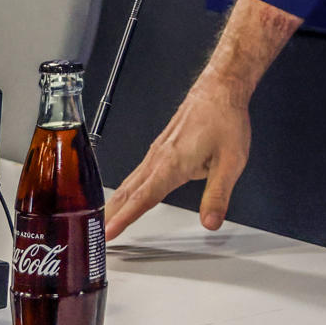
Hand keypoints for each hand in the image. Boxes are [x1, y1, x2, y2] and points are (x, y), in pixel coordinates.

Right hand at [103, 70, 251, 238]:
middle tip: (94, 235)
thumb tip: (210, 222)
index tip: (108, 233)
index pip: (144, 197)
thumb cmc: (225, 119)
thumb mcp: (231, 162)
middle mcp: (159, 157)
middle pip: (128, 191)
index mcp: (172, 164)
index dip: (125, 217)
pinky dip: (126, 188)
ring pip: (130, 181)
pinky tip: (125, 195)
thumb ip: (217, 195)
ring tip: (102, 221)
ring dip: (114, 202)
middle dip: (110, 214)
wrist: (220, 89)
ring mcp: (158, 151)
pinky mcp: (161, 146)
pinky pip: (138, 172)